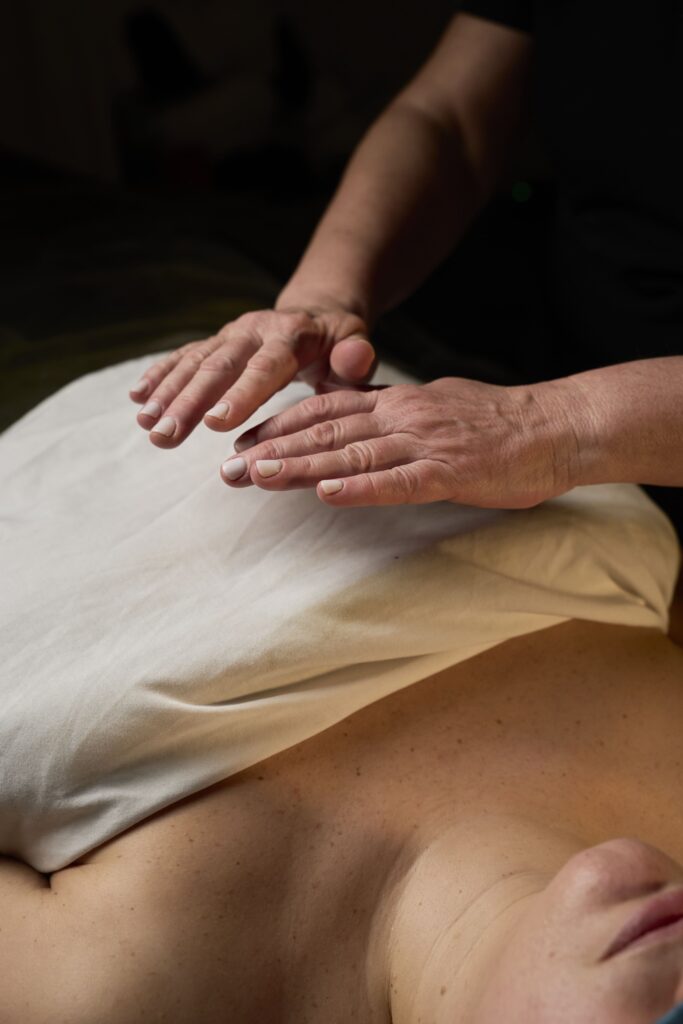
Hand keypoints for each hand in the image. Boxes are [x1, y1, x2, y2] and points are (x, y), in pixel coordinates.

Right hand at [129, 306, 376, 446]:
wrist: (317, 314)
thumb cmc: (339, 345)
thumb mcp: (355, 347)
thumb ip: (355, 358)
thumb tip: (355, 358)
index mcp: (290, 336)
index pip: (264, 366)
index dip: (241, 393)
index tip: (216, 423)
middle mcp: (253, 330)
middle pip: (218, 367)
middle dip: (189, 402)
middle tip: (165, 435)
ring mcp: (230, 335)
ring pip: (194, 363)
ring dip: (167, 394)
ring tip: (146, 425)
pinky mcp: (214, 343)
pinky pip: (183, 357)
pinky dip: (159, 376)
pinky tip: (137, 399)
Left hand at [221, 376, 581, 507]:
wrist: (554, 426)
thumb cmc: (495, 423)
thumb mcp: (434, 406)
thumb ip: (392, 415)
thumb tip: (355, 423)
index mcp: (396, 401)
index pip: (324, 408)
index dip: (279, 424)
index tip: (241, 441)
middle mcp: (401, 416)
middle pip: (324, 431)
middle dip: (271, 450)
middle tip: (226, 470)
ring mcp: (423, 444)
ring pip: (351, 454)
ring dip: (300, 467)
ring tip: (257, 477)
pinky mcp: (449, 473)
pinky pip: (398, 482)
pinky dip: (361, 489)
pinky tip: (327, 495)